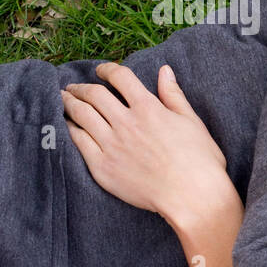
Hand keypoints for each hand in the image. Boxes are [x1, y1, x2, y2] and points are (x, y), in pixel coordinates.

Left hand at [62, 62, 234, 228]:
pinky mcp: (103, 166)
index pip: (121, 77)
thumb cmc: (200, 161)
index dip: (108, 69)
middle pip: (94, 94)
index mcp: (149, 109)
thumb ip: (174, 95)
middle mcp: (127, 123)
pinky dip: (71, 129)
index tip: (102, 71)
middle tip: (75, 87)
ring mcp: (112, 145)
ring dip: (70, 103)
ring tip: (65, 101)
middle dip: (82, 87)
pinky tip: (69, 126)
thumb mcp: (192, 122)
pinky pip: (78, 141)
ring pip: (81, 115)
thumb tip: (164, 70)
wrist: (193, 197)